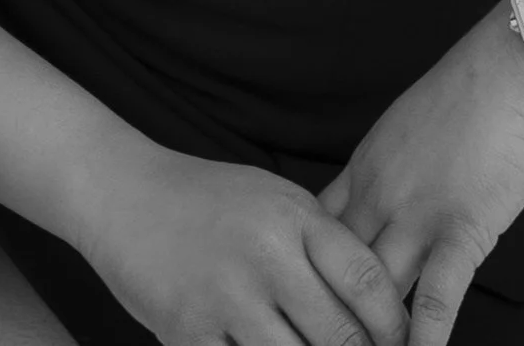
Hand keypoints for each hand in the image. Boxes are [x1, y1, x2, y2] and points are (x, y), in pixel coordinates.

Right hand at [76, 146, 409, 345]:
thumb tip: (379, 305)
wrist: (122, 193)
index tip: (401, 343)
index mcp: (294, 218)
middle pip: (340, 336)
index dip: (395, 324)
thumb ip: (323, 244)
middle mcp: (265, 257)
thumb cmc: (209, 200)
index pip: (367, 280)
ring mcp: (224, 298)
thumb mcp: (276, 200)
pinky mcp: (186, 332)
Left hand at [318, 9, 523, 345]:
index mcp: (361, 173)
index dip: (302, 275)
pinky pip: (437, 294)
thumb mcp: (402, 132)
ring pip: (375, 289)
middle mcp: (377, 197)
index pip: (313, 237)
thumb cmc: (467, 95)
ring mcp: (417, 215)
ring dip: (368, 330)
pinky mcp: (462, 228)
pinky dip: (425, 334)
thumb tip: (374, 207)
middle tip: (316, 337)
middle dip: (325, 310)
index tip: (295, 301)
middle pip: (333, 270)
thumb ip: (384, 175)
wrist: (511, 68)